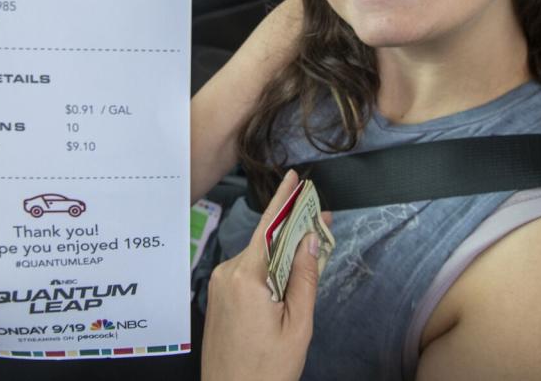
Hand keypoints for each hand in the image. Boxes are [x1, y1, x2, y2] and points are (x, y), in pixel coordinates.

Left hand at [201, 170, 328, 380]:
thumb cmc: (265, 371)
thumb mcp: (297, 325)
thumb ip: (304, 278)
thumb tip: (310, 239)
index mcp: (247, 279)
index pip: (270, 228)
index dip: (284, 200)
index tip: (295, 178)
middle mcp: (228, 274)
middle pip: (267, 241)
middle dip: (294, 231)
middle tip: (321, 220)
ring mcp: (220, 284)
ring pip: (259, 257)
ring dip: (283, 253)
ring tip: (310, 256)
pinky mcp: (219, 294)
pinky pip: (248, 271)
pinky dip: (269, 269)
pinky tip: (288, 278)